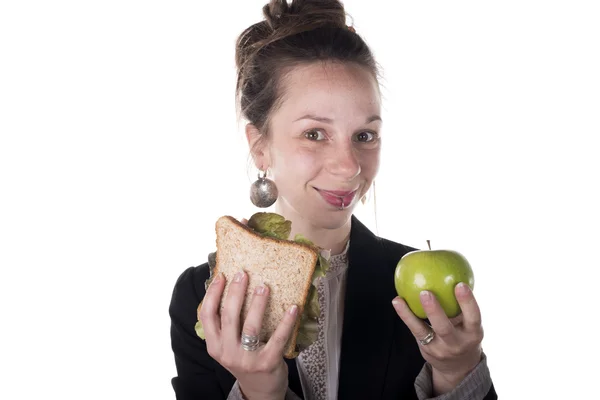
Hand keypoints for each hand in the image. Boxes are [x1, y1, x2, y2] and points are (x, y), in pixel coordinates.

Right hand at [199, 269, 298, 399]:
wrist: (260, 390)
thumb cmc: (245, 360)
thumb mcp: (228, 346)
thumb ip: (226, 325)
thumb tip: (231, 288)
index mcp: (214, 346)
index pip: (207, 315)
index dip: (212, 293)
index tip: (221, 275)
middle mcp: (227, 352)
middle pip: (228, 316)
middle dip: (235, 292)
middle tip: (243, 274)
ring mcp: (246, 359)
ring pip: (250, 326)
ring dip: (257, 303)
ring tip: (263, 286)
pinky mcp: (267, 363)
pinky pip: (277, 338)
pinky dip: (286, 322)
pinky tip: (293, 308)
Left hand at [392, 283, 483, 393]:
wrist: (458, 367)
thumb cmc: (464, 332)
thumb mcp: (469, 322)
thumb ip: (462, 303)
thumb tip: (454, 269)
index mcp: (473, 333)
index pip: (474, 317)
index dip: (468, 302)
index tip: (460, 284)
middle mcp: (457, 343)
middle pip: (445, 328)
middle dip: (435, 311)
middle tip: (426, 292)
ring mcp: (440, 349)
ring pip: (424, 331)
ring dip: (411, 315)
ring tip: (400, 299)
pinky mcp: (426, 349)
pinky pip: (414, 330)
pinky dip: (405, 315)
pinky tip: (397, 301)